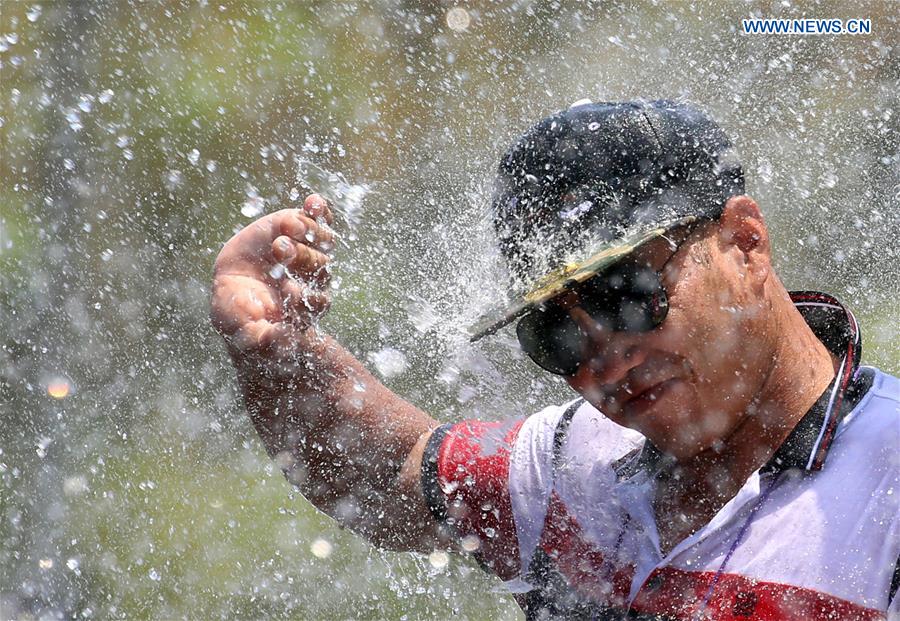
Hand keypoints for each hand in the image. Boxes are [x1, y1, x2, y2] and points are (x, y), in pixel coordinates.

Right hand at [210, 194, 335, 363]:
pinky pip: (318, 217)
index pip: (318, 303)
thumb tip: (288, 339)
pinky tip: (313, 202)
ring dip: (308, 232)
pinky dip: (317, 209)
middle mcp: (313, 280)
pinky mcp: (300, 228)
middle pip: (321, 267)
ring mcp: (309, 251)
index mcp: (306, 308)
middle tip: (280, 250)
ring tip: (288, 226)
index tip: (286, 291)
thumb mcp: (246, 335)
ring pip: (322, 241)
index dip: (306, 296)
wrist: (234, 289)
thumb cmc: (241, 318)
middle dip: (302, 258)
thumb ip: (265, 342)